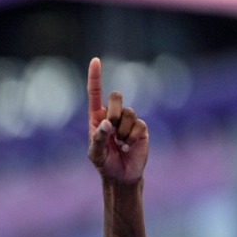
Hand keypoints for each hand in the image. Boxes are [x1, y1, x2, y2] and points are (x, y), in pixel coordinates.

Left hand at [87, 58, 148, 183]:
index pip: (95, 93)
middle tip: (112, 130)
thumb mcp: (95, 153)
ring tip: (120, 144)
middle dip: (114, 112)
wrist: (121, 176)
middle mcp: (112, 115)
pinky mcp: (141, 128)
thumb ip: (98, 138)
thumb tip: (106, 124)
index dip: (95, 77)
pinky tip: (128, 147)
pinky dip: (132, 138)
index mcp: (96, 117)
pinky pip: (139, 125)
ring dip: (123, 131)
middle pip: (116, 96)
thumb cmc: (104, 163)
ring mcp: (128, 121)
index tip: (95, 60)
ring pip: (129, 112)